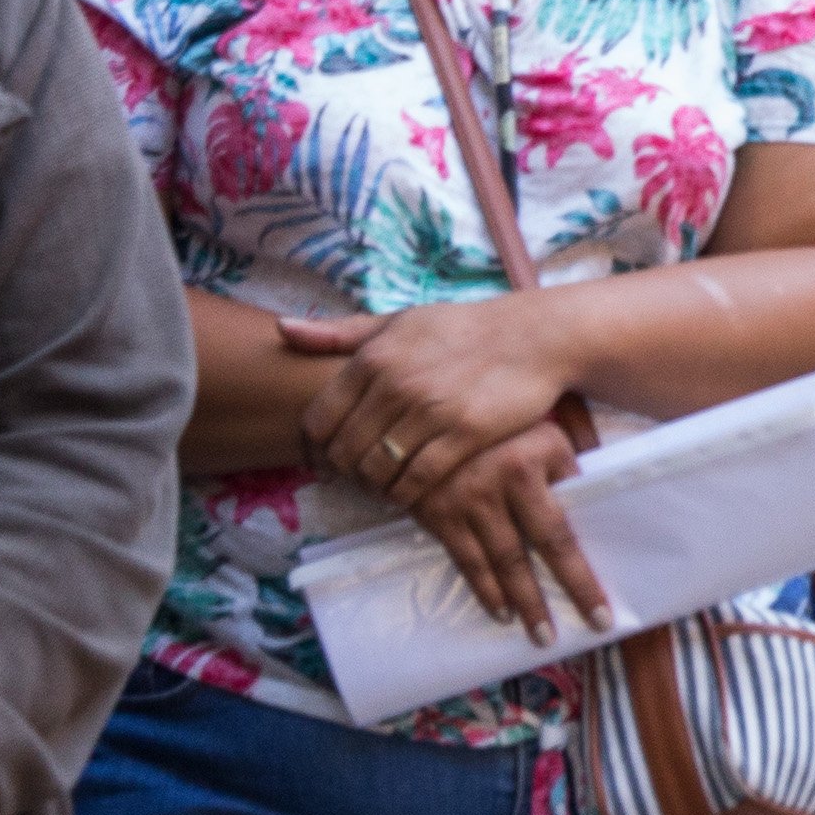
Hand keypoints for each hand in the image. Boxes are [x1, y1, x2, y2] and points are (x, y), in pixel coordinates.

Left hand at [285, 300, 581, 509]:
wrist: (533, 338)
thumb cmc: (461, 329)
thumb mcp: (398, 321)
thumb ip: (339, 332)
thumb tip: (281, 330)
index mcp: (373, 357)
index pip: (318, 420)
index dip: (317, 449)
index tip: (330, 458)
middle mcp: (396, 384)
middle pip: (344, 451)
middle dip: (346, 473)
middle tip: (359, 477)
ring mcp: (430, 411)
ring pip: (378, 469)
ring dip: (376, 487)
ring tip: (385, 485)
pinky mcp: (464, 434)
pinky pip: (418, 479)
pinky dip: (408, 493)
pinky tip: (412, 490)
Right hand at [407, 416, 609, 645]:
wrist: (424, 411)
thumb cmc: (500, 420)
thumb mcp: (543, 428)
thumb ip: (570, 459)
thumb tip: (598, 495)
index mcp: (533, 459)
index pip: (566, 525)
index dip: (582, 573)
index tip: (602, 608)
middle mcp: (501, 483)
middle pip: (542, 549)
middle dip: (567, 591)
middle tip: (590, 625)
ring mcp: (467, 502)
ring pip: (503, 563)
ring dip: (525, 603)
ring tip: (542, 635)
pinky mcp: (438, 514)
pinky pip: (466, 560)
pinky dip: (485, 590)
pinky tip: (501, 612)